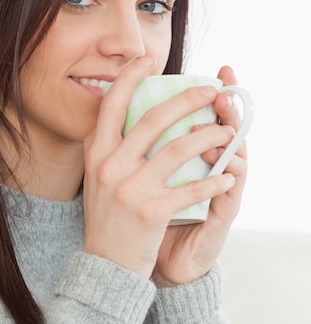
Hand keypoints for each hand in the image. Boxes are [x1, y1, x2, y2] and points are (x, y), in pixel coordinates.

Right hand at [82, 60, 239, 279]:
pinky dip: (214, 181)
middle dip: (188, 99)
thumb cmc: (107, 216)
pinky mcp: (151, 211)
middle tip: (212, 91)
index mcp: (95, 152)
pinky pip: (191, 187)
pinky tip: (227, 177)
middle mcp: (109, 165)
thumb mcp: (97, 176)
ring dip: (210, 136)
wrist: (105, 265)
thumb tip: (131, 110)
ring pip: (179, 148)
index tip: (149, 59)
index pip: (112, 103)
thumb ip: (109, 145)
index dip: (131, 76)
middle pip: (154, 118)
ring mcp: (129, 188)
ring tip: (228, 132)